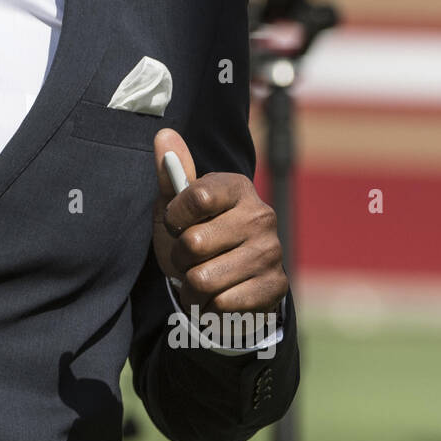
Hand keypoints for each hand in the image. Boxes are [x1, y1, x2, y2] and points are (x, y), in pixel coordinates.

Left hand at [151, 129, 287, 320]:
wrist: (226, 283)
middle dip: (179, 258)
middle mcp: (261, 216)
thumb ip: (171, 174)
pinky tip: (217, 296)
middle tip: (187, 258)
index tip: (175, 224)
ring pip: (204, 279)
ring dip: (191, 287)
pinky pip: (222, 303)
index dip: (174, 217)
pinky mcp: (276, 286)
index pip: (197, 196)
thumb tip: (164, 134)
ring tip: (199, 280)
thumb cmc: (196, 237)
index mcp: (238, 188)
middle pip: (194, 243)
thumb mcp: (177, 208)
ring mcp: (271, 252)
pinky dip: (210, 306)